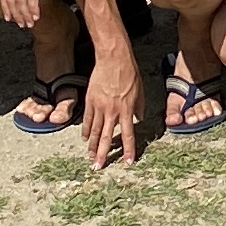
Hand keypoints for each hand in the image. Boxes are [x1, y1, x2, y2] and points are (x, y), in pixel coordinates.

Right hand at [81, 55, 144, 170]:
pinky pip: (88, 119)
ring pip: (95, 131)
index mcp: (127, 110)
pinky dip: (86, 130)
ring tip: (90, 158)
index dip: (128, 150)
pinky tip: (85, 138)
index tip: (127, 162)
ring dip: (92, 146)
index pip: (128, 135)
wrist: (113, 59)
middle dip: (103, 154)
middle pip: (107, 137)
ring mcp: (99, 107)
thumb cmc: (129, 72)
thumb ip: (139, 107)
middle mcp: (112, 112)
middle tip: (99, 167)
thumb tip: (139, 119)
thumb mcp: (140, 90)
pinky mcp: (90, 101)